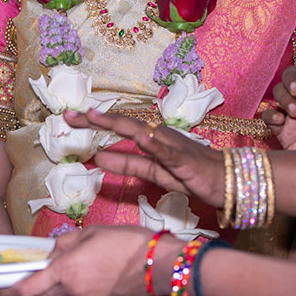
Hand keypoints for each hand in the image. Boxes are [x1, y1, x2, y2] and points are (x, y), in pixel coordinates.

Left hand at [4, 225, 159, 295]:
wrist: (162, 265)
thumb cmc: (129, 242)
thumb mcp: (92, 233)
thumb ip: (65, 244)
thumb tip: (51, 251)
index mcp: (67, 270)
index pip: (27, 288)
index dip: (8, 289)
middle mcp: (74, 290)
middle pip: (40, 294)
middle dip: (28, 285)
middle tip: (20, 274)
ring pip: (61, 293)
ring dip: (55, 282)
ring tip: (67, 263)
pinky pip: (79, 295)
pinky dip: (76, 284)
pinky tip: (91, 269)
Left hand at [66, 108, 224, 207]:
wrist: (225, 180)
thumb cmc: (191, 173)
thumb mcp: (153, 171)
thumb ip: (127, 163)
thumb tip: (98, 157)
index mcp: (150, 137)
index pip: (118, 127)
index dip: (94, 122)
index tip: (70, 117)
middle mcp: (158, 135)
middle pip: (123, 123)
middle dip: (97, 118)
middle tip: (70, 114)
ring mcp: (171, 144)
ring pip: (141, 130)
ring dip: (118, 123)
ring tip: (96, 116)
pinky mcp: (183, 159)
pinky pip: (166, 151)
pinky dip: (153, 143)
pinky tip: (141, 138)